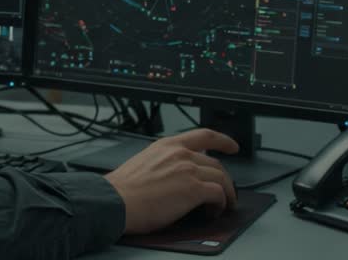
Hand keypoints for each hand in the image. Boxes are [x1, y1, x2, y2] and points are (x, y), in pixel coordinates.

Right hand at [104, 128, 238, 234]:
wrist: (116, 201)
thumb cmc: (122, 189)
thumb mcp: (143, 162)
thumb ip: (163, 163)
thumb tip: (175, 177)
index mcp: (166, 145)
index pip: (203, 135)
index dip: (223, 140)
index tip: (232, 146)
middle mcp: (180, 154)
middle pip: (216, 163)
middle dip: (224, 178)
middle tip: (225, 190)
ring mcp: (188, 170)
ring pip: (222, 178)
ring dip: (226, 193)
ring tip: (222, 206)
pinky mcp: (194, 189)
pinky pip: (219, 194)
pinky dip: (220, 204)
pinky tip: (213, 211)